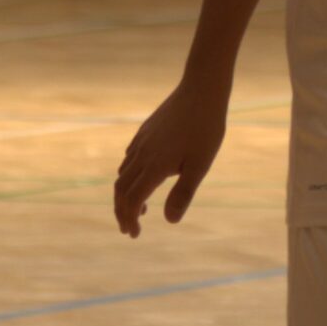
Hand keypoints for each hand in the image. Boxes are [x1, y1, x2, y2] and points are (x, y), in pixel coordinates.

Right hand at [112, 78, 228, 236]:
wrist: (201, 91)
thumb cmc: (206, 129)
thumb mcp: (200, 165)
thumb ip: (183, 193)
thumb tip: (169, 221)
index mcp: (154, 166)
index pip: (131, 200)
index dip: (129, 219)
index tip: (134, 234)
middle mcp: (141, 155)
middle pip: (120, 189)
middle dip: (122, 212)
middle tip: (130, 229)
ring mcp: (141, 142)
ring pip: (123, 174)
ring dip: (126, 195)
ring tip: (141, 209)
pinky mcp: (145, 133)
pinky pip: (128, 159)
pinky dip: (129, 177)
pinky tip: (144, 179)